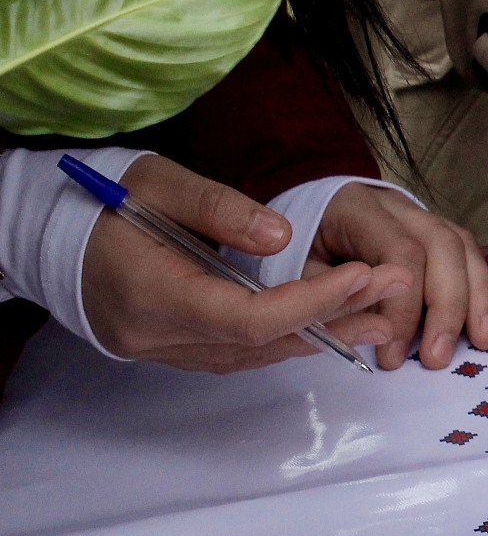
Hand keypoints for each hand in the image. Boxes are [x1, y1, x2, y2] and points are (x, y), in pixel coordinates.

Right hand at [81, 156, 412, 372]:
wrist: (45, 235)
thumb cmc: (99, 203)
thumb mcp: (155, 183)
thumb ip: (218, 208)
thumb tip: (284, 236)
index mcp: (155, 295)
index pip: (250, 317)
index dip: (314, 301)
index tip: (365, 275)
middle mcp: (160, 336)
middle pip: (262, 341)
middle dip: (334, 315)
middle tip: (394, 287)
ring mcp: (164, 349)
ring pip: (255, 353)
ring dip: (320, 332)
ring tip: (380, 309)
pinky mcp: (174, 347)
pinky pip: (240, 351)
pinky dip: (288, 336)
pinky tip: (329, 320)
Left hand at [306, 183, 487, 370]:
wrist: (305, 217)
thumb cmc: (300, 251)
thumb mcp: (297, 274)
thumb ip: (332, 299)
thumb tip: (378, 330)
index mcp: (356, 208)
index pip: (399, 251)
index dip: (404, 305)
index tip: (394, 355)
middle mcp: (397, 205)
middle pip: (442, 246)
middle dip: (447, 306)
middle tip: (437, 359)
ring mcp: (422, 215)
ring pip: (464, 248)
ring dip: (477, 299)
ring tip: (482, 343)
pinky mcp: (438, 231)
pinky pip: (470, 256)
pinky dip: (481, 292)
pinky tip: (484, 326)